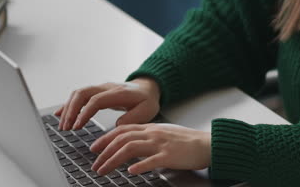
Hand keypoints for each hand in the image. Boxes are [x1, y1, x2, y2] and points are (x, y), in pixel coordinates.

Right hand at [55, 78, 160, 129]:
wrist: (148, 88)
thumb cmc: (147, 100)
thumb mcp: (147, 111)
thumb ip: (132, 118)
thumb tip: (117, 125)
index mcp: (118, 93)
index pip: (96, 100)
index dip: (84, 113)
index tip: (77, 127)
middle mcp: (107, 87)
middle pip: (83, 93)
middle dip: (71, 110)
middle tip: (66, 127)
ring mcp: (101, 88)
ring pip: (79, 93)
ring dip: (68, 108)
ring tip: (63, 126)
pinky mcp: (97, 92)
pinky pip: (80, 95)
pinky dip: (69, 104)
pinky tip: (60, 114)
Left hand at [90, 123, 210, 175]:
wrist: (205, 144)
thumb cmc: (186, 141)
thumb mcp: (163, 133)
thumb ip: (147, 136)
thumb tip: (131, 142)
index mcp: (151, 128)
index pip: (122, 129)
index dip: (105, 138)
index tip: (94, 148)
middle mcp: (153, 134)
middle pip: (122, 139)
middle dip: (104, 151)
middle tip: (94, 163)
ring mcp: (160, 144)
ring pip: (131, 148)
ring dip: (113, 159)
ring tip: (103, 169)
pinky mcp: (169, 156)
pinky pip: (151, 160)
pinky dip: (139, 166)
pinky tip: (130, 171)